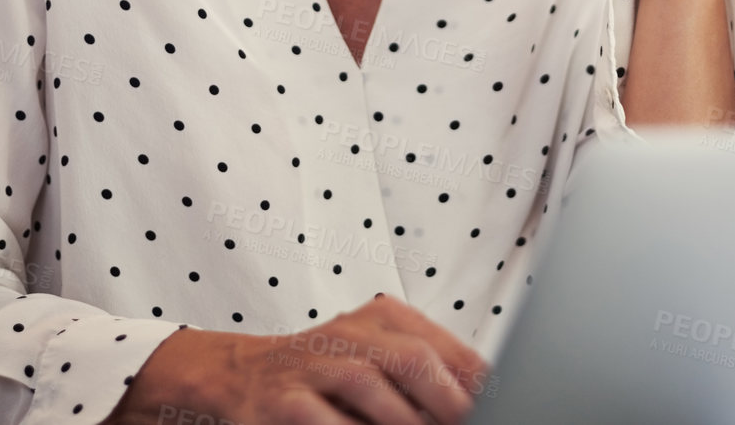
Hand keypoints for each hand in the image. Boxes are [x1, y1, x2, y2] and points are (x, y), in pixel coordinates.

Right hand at [106, 294, 490, 424]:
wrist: (234, 376)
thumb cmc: (319, 372)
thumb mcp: (375, 356)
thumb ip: (427, 370)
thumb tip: (486, 396)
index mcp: (382, 319)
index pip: (442, 346)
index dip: (474, 381)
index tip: (501, 404)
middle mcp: (349, 335)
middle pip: (409, 358)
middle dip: (445, 400)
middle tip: (465, 422)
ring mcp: (313, 366)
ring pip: (369, 387)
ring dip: (402, 421)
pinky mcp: (283, 402)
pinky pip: (323, 420)